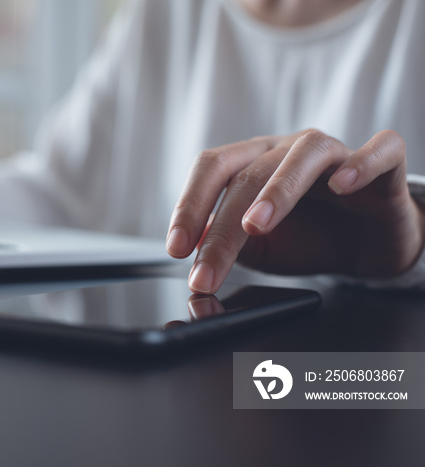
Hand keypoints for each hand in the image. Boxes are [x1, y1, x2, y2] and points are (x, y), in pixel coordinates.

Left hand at [166, 129, 424, 293]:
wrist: (369, 245)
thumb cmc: (310, 239)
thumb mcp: (260, 251)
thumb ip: (230, 245)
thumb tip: (193, 245)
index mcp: (253, 164)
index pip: (212, 169)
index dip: (189, 205)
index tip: (177, 248)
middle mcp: (288, 151)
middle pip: (248, 174)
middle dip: (223, 226)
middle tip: (208, 268)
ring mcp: (336, 154)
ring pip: (305, 154)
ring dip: (276, 189)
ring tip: (256, 227)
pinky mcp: (385, 165)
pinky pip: (379, 150)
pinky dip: (361, 164)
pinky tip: (342, 187)